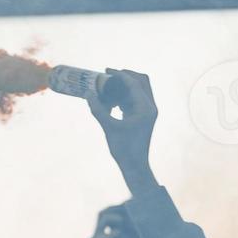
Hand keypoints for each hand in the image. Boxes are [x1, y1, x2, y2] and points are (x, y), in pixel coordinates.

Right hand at [88, 69, 158, 193]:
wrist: (135, 166)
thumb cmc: (124, 149)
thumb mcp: (109, 127)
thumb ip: (98, 110)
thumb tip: (87, 94)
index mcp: (146, 108)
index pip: (134, 83)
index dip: (120, 74)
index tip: (105, 70)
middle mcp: (150, 107)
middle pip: (142, 81)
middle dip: (125, 76)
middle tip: (108, 75)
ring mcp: (147, 112)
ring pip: (139, 90)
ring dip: (124, 86)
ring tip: (107, 88)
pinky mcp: (142, 117)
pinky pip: (134, 100)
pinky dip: (124, 96)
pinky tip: (111, 101)